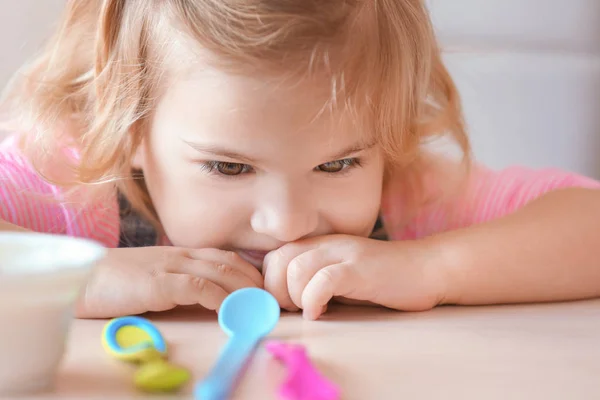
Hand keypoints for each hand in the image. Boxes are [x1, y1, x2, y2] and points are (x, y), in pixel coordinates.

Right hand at [77, 247, 262, 317]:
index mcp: (181, 254)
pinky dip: (218, 299)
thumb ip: (180, 282)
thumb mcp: (156, 277)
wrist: (82, 279)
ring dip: (244, 290)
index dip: (249, 272)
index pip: (226, 257)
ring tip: (259, 306)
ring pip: (219, 273)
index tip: (264, 290)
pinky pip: (197, 288)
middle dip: (255, 281)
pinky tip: (229, 311)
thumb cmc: (117, 282)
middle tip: (270, 300)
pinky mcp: (158, 283)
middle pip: (229, 263)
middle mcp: (180, 255)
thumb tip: (209, 299)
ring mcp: (170, 267)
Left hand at [263, 235, 445, 319]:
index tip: (287, 305)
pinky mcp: (360, 268)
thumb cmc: (382, 280)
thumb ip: (313, 282)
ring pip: (296, 269)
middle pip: (278, 261)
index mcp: (319, 245)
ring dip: (296, 297)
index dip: (271, 284)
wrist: (426, 268)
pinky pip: (324, 280)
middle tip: (296, 310)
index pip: (273, 258)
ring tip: (312, 310)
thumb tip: (283, 304)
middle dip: (278, 292)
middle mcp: (327, 244)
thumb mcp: (340, 277)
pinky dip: (314, 300)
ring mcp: (344, 253)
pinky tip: (322, 312)